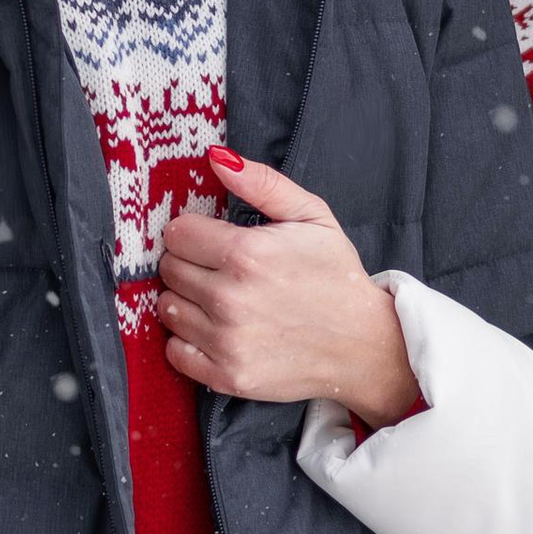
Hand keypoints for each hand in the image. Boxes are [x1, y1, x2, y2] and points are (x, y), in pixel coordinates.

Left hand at [157, 151, 425, 428]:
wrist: (365, 344)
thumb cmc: (337, 277)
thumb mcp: (312, 216)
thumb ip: (262, 183)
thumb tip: (216, 158)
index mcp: (246, 254)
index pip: (177, 234)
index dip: (193, 232)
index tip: (212, 239)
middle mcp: (229, 298)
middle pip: (168, 270)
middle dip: (188, 263)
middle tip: (219, 269)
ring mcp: (226, 341)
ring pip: (167, 309)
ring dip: (185, 300)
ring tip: (218, 298)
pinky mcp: (226, 376)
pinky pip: (175, 352)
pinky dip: (187, 341)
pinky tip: (214, 330)